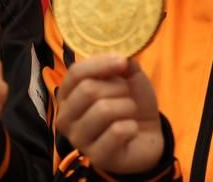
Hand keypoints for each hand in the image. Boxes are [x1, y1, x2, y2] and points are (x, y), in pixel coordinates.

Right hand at [56, 55, 163, 173]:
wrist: (146, 136)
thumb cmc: (129, 104)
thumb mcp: (127, 78)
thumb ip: (122, 64)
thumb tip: (122, 57)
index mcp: (68, 94)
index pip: (75, 72)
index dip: (100, 63)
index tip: (123, 62)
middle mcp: (66, 117)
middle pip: (88, 90)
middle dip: (118, 88)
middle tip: (126, 95)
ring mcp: (79, 139)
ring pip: (104, 110)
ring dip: (127, 107)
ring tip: (129, 113)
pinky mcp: (96, 156)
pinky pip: (117, 131)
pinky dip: (131, 127)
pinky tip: (131, 131)